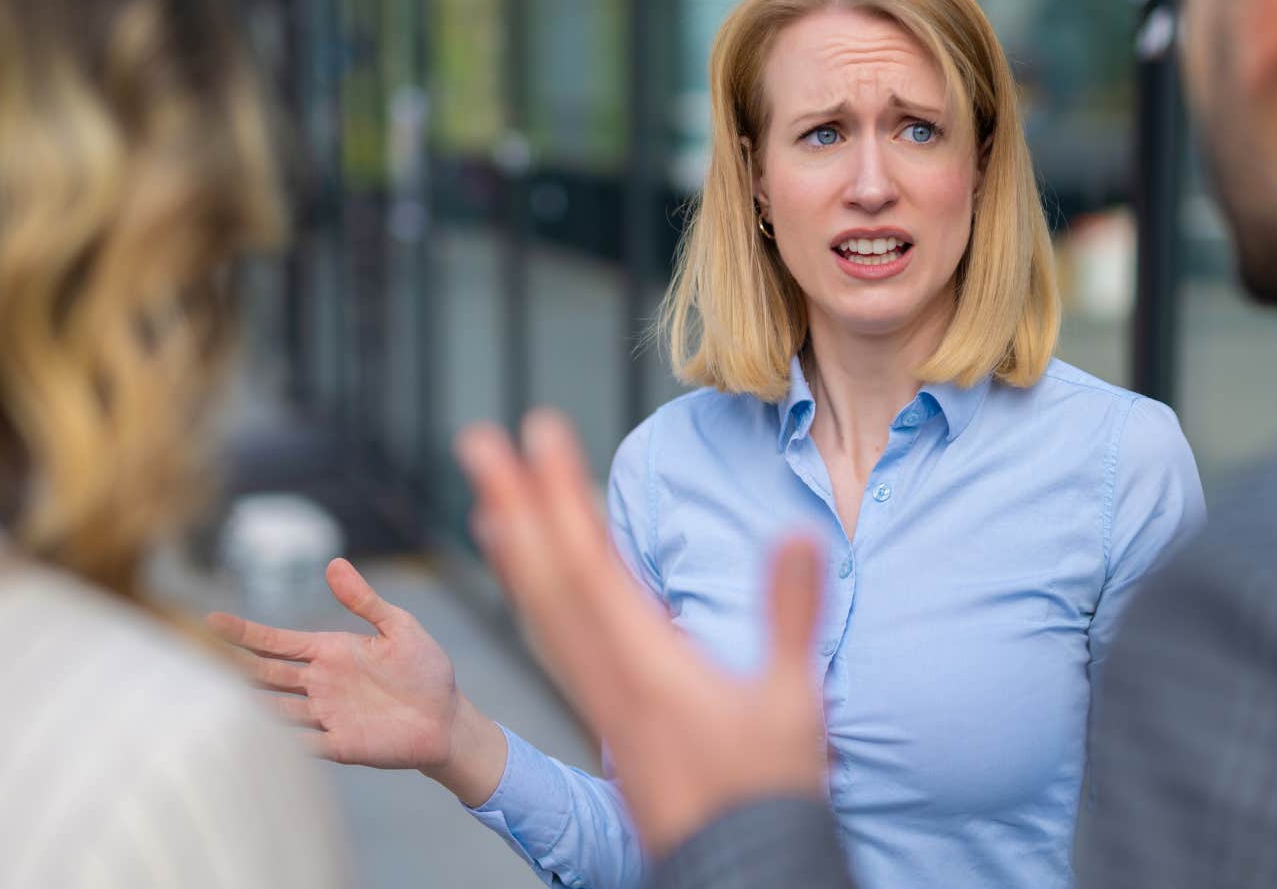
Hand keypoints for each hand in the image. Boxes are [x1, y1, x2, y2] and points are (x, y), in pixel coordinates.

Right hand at [207, 558, 507, 804]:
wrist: (447, 719)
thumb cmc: (426, 671)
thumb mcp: (399, 627)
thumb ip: (364, 600)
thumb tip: (333, 563)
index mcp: (331, 651)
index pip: (278, 641)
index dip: (245, 632)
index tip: (211, 620)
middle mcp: (320, 684)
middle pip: (266, 674)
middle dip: (234, 665)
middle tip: (195, 658)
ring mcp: (326, 715)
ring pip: (274, 708)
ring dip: (248, 704)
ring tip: (213, 699)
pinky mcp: (339, 745)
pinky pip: (301, 743)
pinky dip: (279, 741)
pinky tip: (256, 737)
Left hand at [455, 410, 827, 856]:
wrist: (735, 865)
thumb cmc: (766, 788)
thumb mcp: (792, 699)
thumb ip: (789, 614)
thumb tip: (798, 535)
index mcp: (646, 665)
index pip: (590, 562)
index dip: (560, 493)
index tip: (538, 431)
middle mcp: (607, 677)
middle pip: (547, 577)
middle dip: (513, 503)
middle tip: (478, 441)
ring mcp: (600, 698)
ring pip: (542, 611)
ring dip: (515, 547)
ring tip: (488, 496)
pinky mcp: (607, 713)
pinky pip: (555, 642)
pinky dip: (534, 597)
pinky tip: (530, 579)